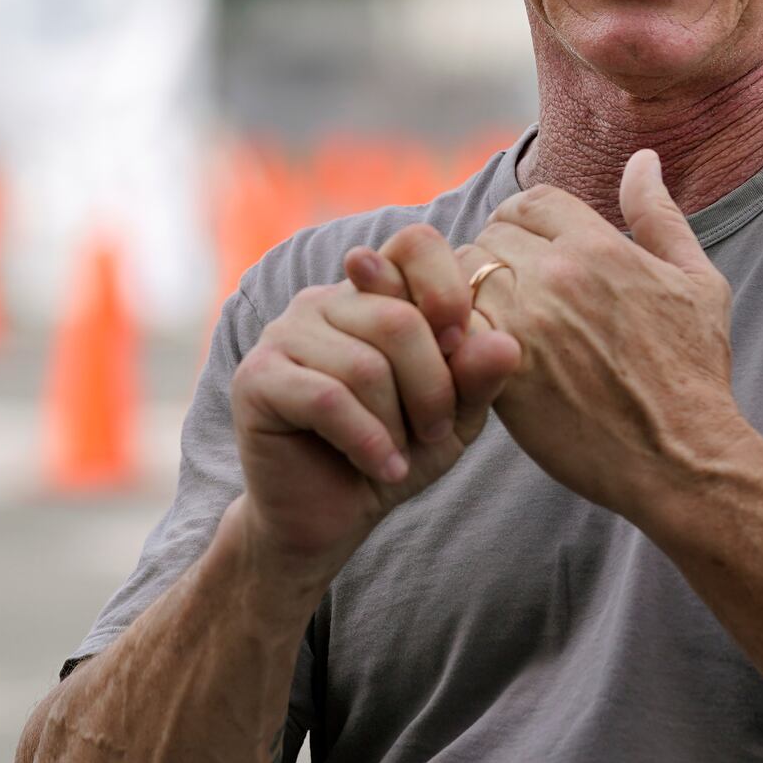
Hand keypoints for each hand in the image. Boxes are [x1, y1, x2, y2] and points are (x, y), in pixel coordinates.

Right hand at [230, 269, 517, 576]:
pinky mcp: (256, 378)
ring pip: (365, 365)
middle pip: (398, 319)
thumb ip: (477, 377)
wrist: (330, 518)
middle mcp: (322, 300)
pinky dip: (367, 442)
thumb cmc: (393, 454)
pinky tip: (382, 468)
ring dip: (397, 424)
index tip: (458, 348)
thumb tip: (506, 343)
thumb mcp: (453, 417)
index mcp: (371, 291)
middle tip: (436, 431)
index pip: (413, 244)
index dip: (447, 291)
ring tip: (400, 456)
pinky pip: (327, 399)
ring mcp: (283, 334)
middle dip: (432, 388)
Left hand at [385, 150, 745, 528]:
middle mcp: (559, 274)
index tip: (527, 256)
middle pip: (491, 235)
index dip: (523, 224)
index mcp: (601, 245)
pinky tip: (476, 357)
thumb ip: (660, 216)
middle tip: (506, 297)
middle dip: (495, 259)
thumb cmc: (695, 373)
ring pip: (464, 278)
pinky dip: (456, 337)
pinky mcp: (500, 369)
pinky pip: (453, 328)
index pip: (530, 202)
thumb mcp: (697, 282)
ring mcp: (526, 321)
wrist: (683, 458)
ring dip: (469, 298)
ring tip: (489, 326)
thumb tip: (643, 158)